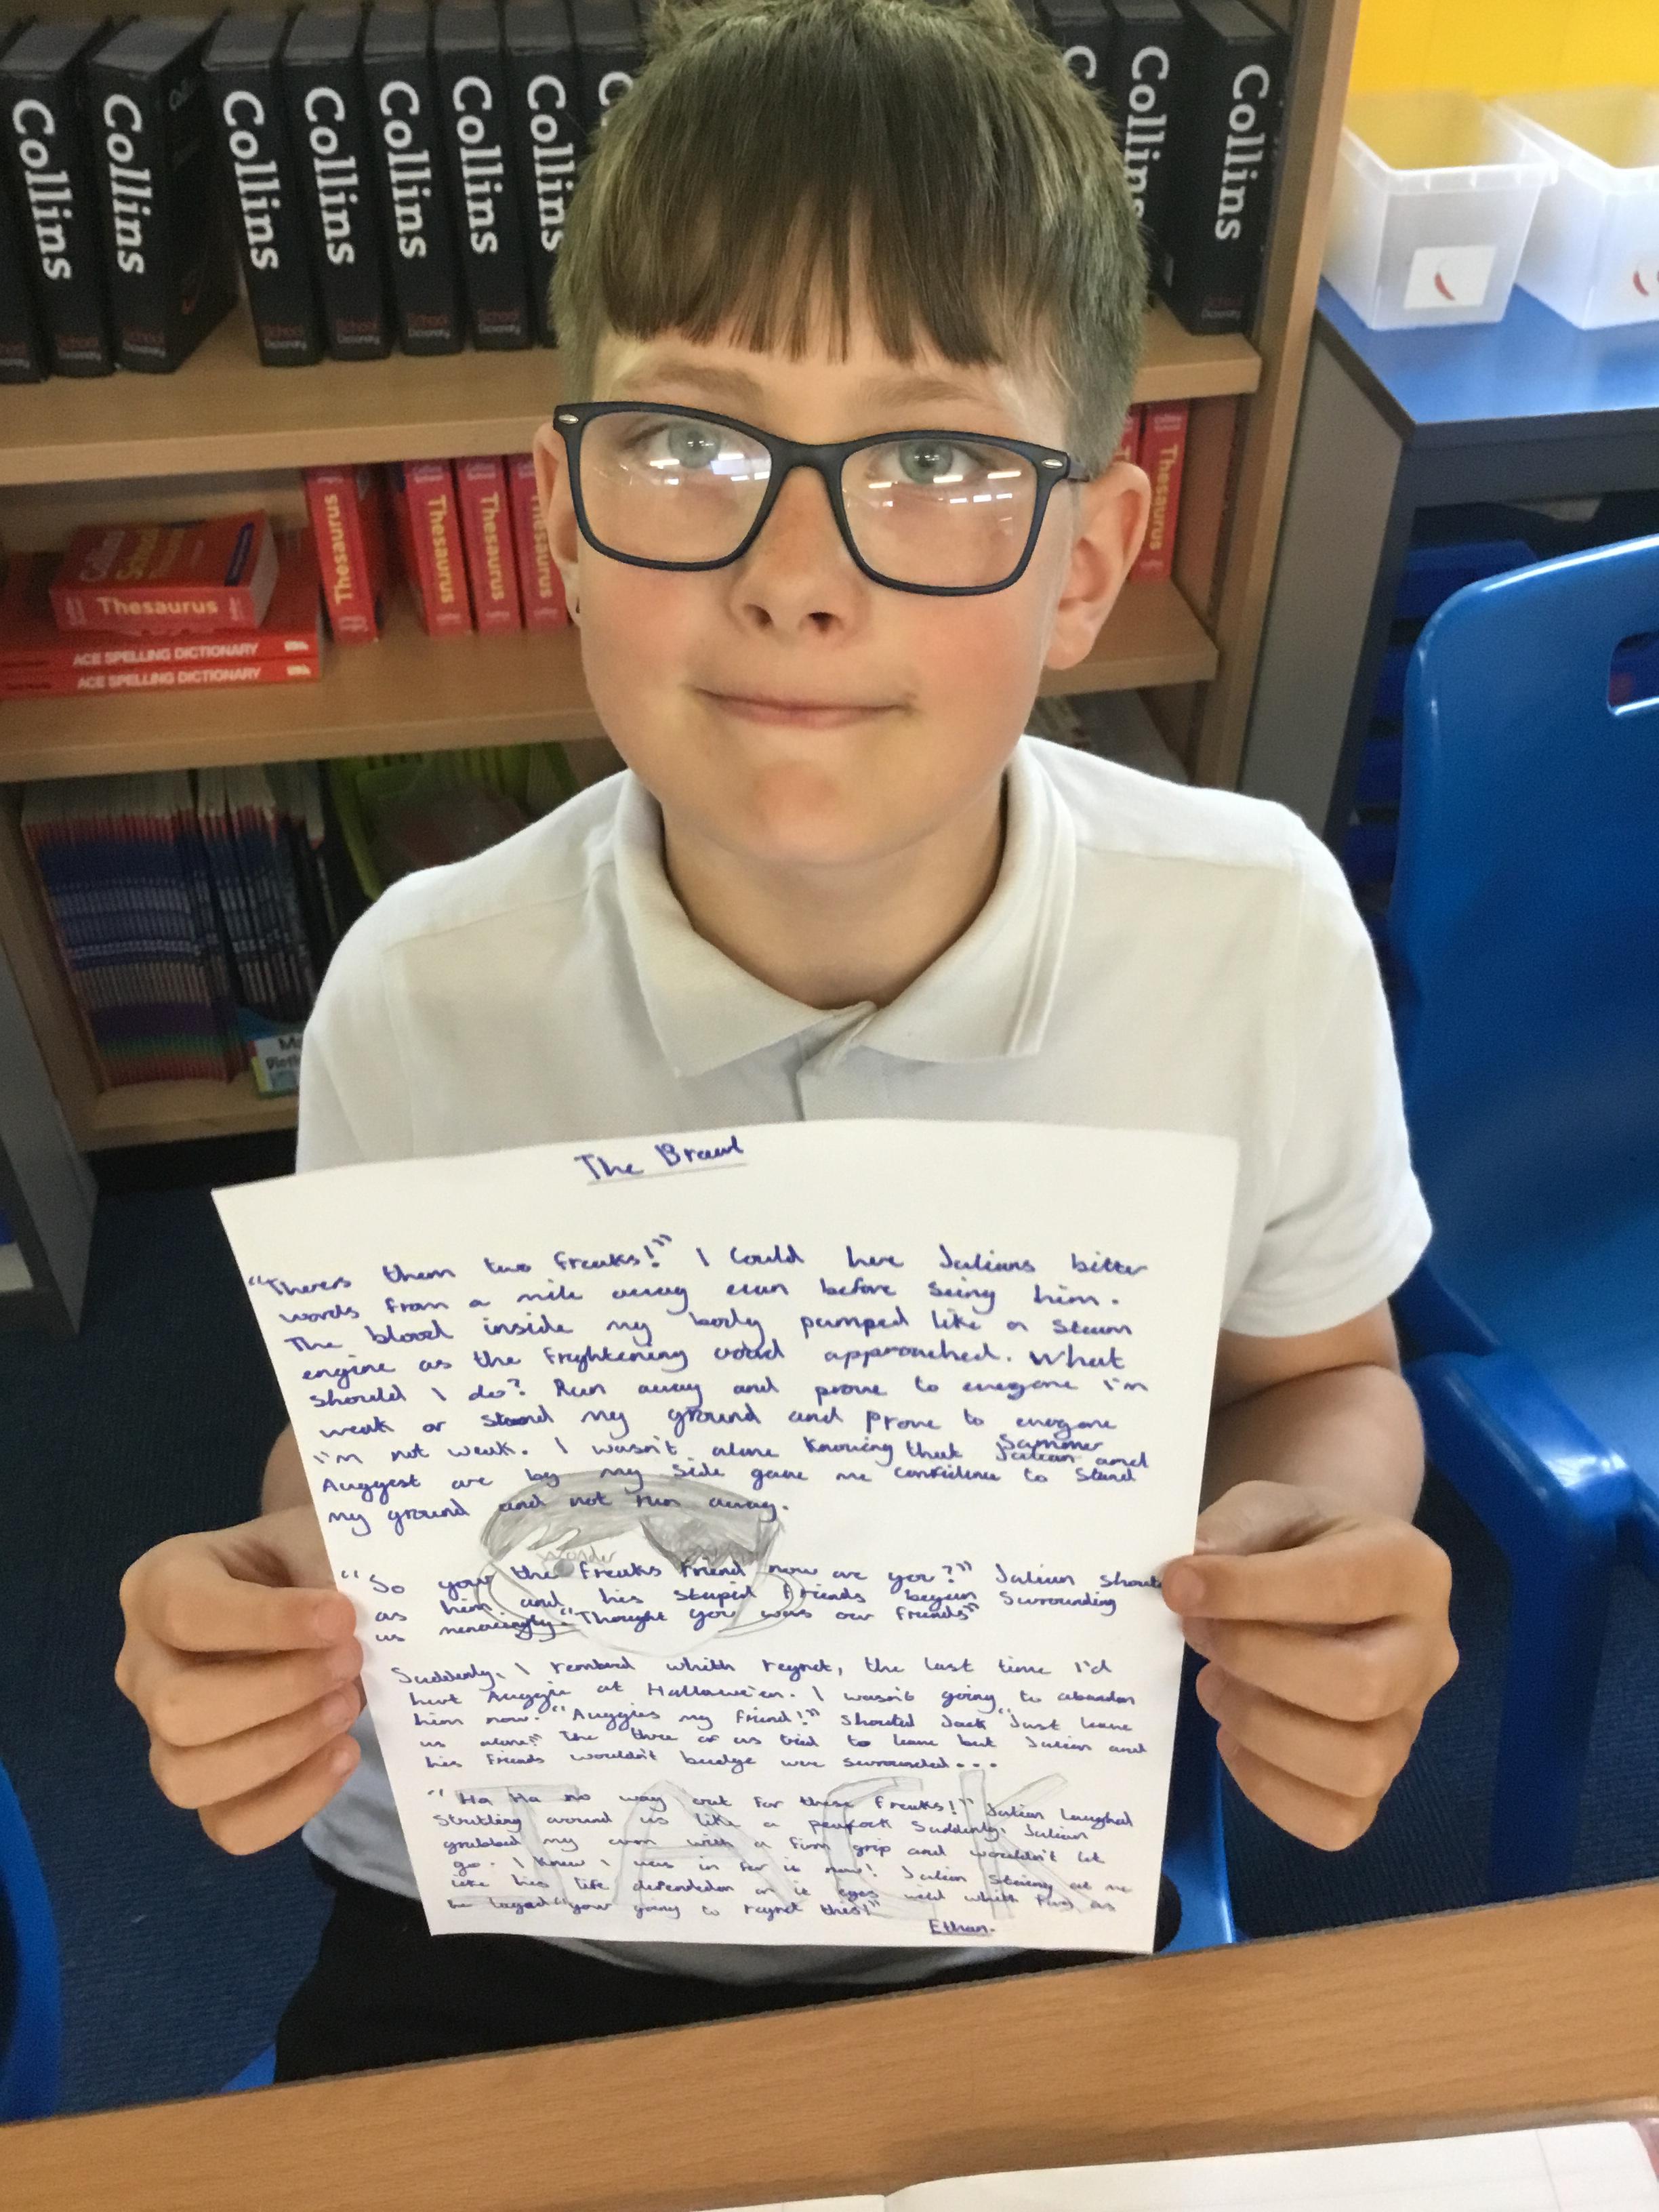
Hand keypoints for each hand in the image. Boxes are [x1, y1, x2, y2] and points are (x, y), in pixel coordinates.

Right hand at [116, 1505, 363, 1854]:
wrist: (308, 1587)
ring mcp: (163, 1735)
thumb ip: (325, 1566)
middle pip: (178, 1709)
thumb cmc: (302, 1557)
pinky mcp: (205, 1786)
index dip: (269, 1622)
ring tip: (349, 1705)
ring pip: (189, 1777)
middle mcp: (143, 1665)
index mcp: (159, 1586)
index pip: (188, 1614)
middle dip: (279, 1692)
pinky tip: (343, 1754)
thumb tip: (356, 1622)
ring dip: (284, 1747)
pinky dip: (293, 1802)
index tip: (344, 1617)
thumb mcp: (312, 1536)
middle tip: (352, 1662)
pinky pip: (228, 1825)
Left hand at [1160, 1480, 1457, 1849]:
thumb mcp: (1264, 1508)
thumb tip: (1186, 1581)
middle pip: (1362, 1686)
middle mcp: (1429, 1652)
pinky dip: (1270, 1789)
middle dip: (1258, 1663)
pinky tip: (1233, 1739)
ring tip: (1213, 1686)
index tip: (1178, 1585)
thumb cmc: (1296, 1538)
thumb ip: (1230, 1534)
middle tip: (1198, 1634)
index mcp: (1411, 1568)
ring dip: (1262, 1728)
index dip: (1250, 1591)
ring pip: (1358, 1764)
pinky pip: (1338, 1820)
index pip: (1343, 1588)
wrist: (1328, 1569)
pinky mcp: (1379, 1782)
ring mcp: (1410, 1725)